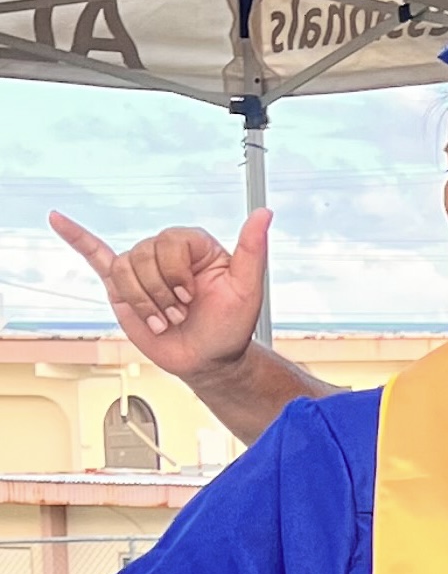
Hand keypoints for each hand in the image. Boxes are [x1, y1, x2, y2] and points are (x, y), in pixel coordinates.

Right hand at [52, 207, 269, 373]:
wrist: (208, 359)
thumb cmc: (229, 326)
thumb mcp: (247, 289)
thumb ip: (252, 250)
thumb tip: (264, 213)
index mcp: (194, 245)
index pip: (170, 241)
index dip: (177, 271)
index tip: (192, 296)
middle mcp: (166, 252)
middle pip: (144, 255)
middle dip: (160, 292)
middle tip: (178, 313)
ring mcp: (142, 268)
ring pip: (124, 270)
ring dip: (142, 301)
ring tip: (162, 318)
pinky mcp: (122, 287)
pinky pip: (95, 255)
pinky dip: (76, 237)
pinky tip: (57, 219)